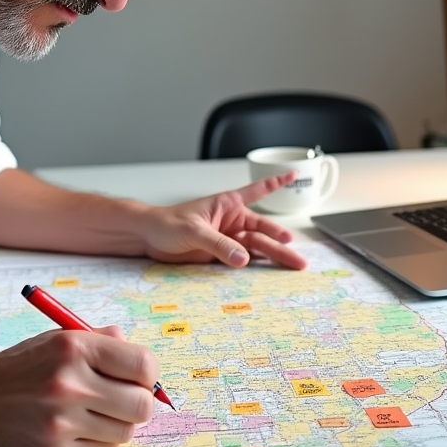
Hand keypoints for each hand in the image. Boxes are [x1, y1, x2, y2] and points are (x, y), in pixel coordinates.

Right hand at [0, 326, 157, 446]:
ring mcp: (61, 422)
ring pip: (125, 432)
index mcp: (74, 348)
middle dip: (138, 402)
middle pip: (141, 406)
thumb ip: (103, 342)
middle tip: (123, 398)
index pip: (143, 365)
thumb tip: (145, 364)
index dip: (147, 373)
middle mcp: (69, 384)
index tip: (138, 376)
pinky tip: (79, 426)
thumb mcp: (59, 338)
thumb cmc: (23, 366)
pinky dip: (98, 440)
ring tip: (96, 411)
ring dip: (118, 423)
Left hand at [136, 174, 306, 269]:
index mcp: (227, 204)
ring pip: (257, 247)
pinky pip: (243, 259)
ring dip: (274, 256)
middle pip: (263, 232)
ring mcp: (228, 239)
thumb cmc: (167, 224)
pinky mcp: (221, 254)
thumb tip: (242, 259)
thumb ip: (218, 245)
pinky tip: (272, 272)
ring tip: (293, 265)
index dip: (276, 183)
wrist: (148, 238)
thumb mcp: (194, 231)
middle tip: (298, 258)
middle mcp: (231, 221)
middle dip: (281, 243)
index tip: (294, 174)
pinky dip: (258, 266)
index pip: (257, 191)